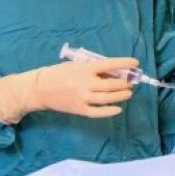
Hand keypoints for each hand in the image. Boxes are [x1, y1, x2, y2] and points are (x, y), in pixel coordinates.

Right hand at [0, 58, 137, 123]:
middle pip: (112, 84)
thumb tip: (114, 71)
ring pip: (108, 98)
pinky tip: (118, 108)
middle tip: (132, 81)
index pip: (110, 64)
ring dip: (121, 95)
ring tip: (128, 92)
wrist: (39, 89)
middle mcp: (85, 83)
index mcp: (84, 69)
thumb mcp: (75, 65)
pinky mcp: (79, 109)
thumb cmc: (59, 73)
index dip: (124, 63)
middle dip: (125, 82)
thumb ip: (93, 68)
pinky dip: (110, 111)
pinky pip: (98, 112)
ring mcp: (82, 98)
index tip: (135, 63)